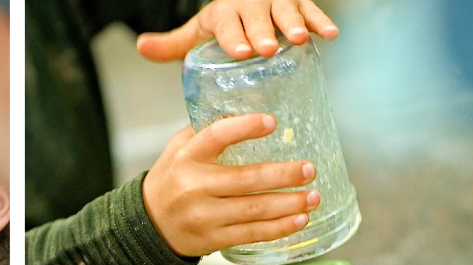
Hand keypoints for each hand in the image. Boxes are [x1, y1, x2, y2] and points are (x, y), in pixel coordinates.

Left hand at [137, 0, 338, 61]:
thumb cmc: (227, 18)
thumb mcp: (201, 29)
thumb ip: (174, 43)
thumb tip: (140, 47)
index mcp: (226, 12)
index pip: (227, 24)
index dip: (233, 37)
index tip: (239, 52)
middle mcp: (252, 5)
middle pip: (257, 18)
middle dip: (262, 32)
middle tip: (266, 49)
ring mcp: (278, 3)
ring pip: (287, 12)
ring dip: (295, 23)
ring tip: (300, 39)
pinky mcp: (300, 3)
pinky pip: (313, 10)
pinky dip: (322, 22)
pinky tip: (331, 35)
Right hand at [143, 113, 318, 256]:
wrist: (148, 225)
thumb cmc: (172, 178)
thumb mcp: (179, 148)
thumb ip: (208, 131)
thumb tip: (248, 109)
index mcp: (187, 156)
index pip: (216, 137)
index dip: (245, 128)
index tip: (272, 122)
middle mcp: (195, 186)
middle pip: (246, 179)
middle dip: (283, 175)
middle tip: (309, 169)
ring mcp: (205, 215)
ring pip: (254, 210)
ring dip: (289, 204)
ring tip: (313, 197)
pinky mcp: (214, 239)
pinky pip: (252, 233)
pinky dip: (279, 228)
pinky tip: (299, 220)